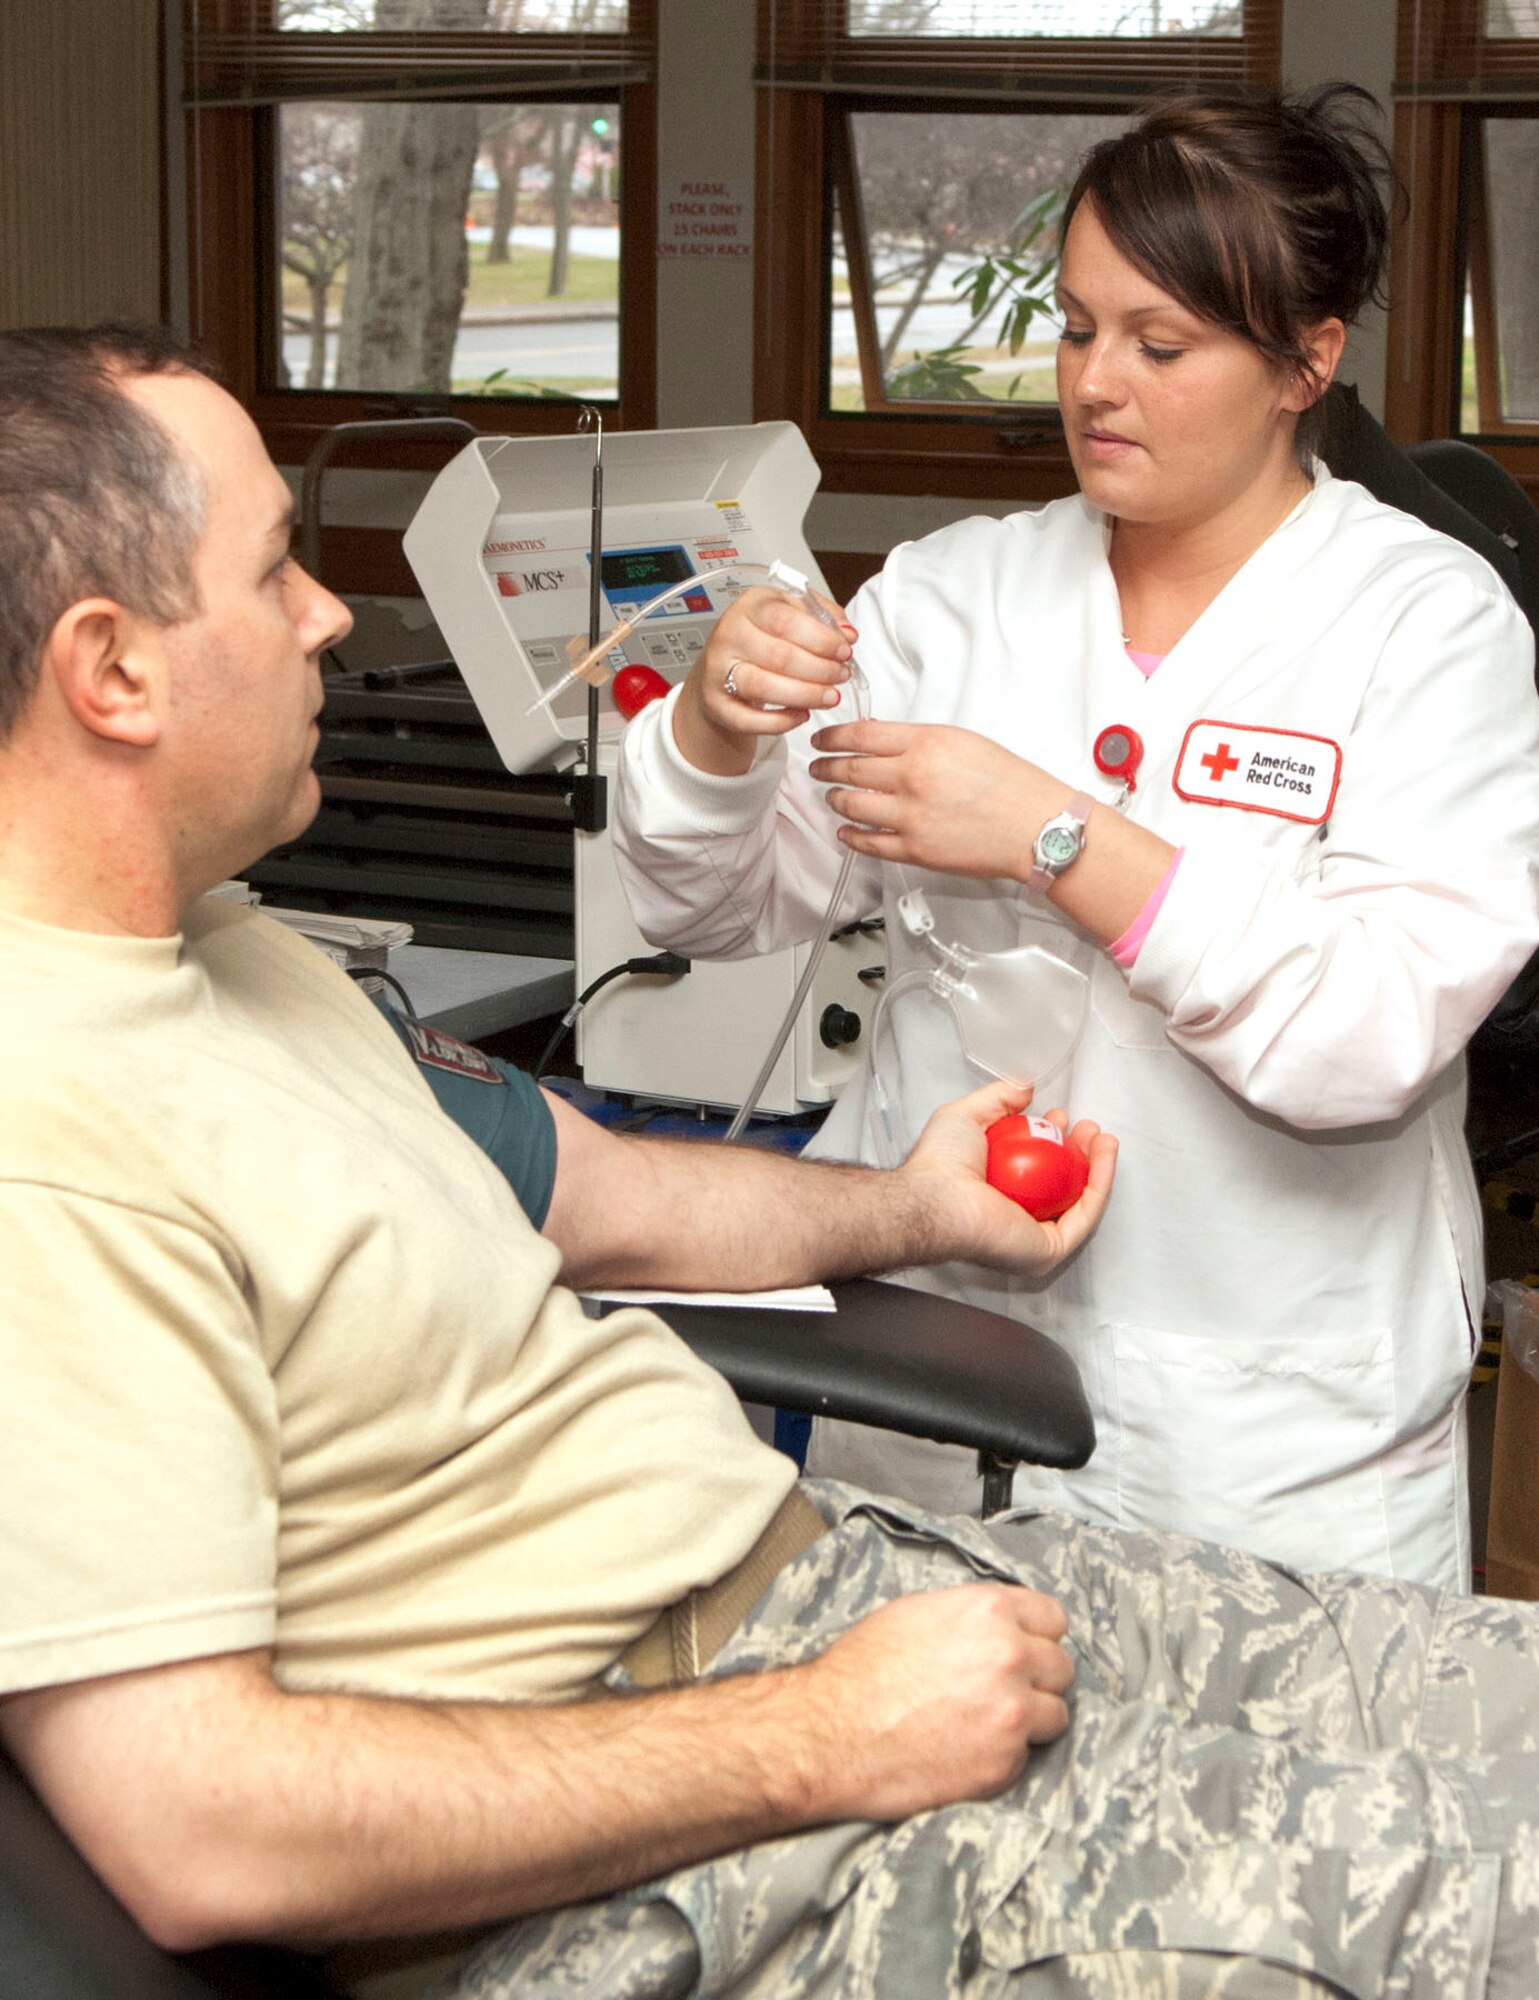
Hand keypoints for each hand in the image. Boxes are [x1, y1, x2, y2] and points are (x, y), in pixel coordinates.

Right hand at [672, 586, 855, 775]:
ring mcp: (718, 671)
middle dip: (820, 669)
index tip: (845, 651)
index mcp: (750, 606)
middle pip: (779, 656)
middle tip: (842, 676)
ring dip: (805, 695)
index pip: (786, 621)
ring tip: (831, 697)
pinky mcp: (716, 704)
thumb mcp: (792, 614)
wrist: (721, 667)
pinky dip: (781, 721)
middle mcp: (730, 635)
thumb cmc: (762, 639)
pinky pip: (749, 720)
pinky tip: (802, 715)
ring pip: (764, 687)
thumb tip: (848, 634)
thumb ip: (823, 617)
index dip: (821, 639)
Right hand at [797, 1584, 1072, 1822]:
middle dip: (1037, 1678)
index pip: (1053, 1617)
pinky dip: (1005, 1756)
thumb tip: (1004, 1625)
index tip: (1026, 1649)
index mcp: (988, 1611)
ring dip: (1030, 1720)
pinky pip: (1027, 1756)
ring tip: (986, 1724)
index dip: (1037, 1635)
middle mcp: (1010, 1656)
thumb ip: (973, 1616)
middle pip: (1061, 1667)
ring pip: (1055, 1714)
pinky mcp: (1005, 1763)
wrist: (829, 1733)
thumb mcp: (917, 1613)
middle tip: (1002, 1691)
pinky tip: (966, 1749)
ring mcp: (1012, 1712)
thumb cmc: (861, 1671)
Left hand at [809, 720, 1053, 881]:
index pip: (859, 735)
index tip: (822, 740)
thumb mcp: (963, 741)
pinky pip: (868, 842)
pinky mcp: (914, 850)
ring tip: (834, 797)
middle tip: (818, 767)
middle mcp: (912, 778)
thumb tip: (878, 739)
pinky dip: (851, 835)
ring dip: (835, 800)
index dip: (832, 738)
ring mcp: (910, 816)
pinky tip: (846, 830)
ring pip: (851, 806)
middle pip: (848, 770)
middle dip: (825, 768)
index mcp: (926, 743)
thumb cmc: (1009, 783)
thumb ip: (917, 740)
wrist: (1035, 826)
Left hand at [901, 1079, 1115, 1274]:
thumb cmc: (939, 1165)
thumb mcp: (966, 1115)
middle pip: (1061, 1187)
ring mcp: (1034, 1238)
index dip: (1053, 1142)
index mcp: (994, 1195)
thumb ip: (997, 1099)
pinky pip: (1084, 1215)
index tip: (1060, 1118)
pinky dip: (1100, 1183)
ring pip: (1078, 1201)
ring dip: (1097, 1167)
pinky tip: (1105, 1154)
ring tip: (1103, 1137)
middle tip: (1087, 1127)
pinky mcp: (1049, 1250)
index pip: (1034, 1171)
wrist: (937, 1198)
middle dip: (1080, 1154)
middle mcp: (1015, 1219)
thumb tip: (1024, 1091)